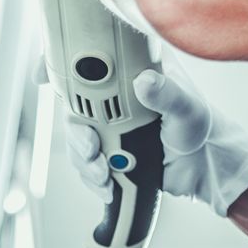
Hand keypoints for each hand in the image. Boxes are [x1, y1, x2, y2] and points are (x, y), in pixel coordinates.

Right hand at [64, 61, 247, 217]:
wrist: (204, 167)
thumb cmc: (200, 126)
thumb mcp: (187, 108)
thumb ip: (166, 94)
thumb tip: (145, 82)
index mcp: (129, 74)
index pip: (86, 62)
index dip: (57, 66)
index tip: (43, 77)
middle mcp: (114, 98)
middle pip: (72, 108)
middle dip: (76, 133)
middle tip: (91, 147)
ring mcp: (109, 126)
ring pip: (77, 141)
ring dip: (85, 161)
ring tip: (104, 173)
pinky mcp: (109, 152)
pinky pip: (87, 165)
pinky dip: (93, 178)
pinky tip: (108, 185)